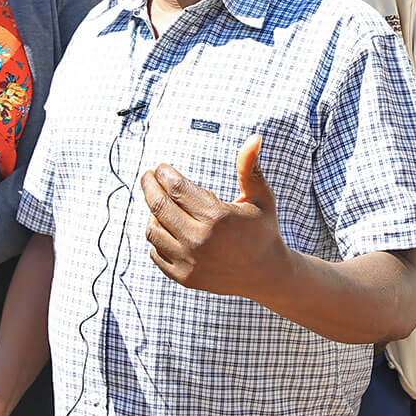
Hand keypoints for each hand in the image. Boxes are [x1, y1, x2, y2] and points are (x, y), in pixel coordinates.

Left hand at [141, 135, 290, 299]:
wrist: (267, 275)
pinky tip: (164, 226)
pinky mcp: (184, 277)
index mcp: (218, 217)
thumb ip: (249, 167)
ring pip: (153, 231)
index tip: (161, 167)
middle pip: (159, 207)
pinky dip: (156, 237)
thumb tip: (254, 137)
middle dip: (149, 186)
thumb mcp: (260, 197)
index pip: (177, 188)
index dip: (164, 174)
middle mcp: (200, 241)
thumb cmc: (263, 229)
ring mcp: (190, 262)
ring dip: (152, 212)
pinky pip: (156, 253)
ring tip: (158, 202)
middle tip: (148, 176)